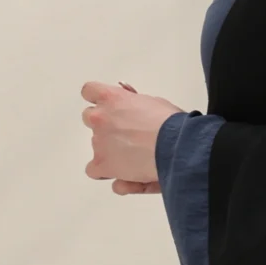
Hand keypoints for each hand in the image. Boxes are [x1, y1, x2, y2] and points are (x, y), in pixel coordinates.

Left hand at [81, 79, 183, 193]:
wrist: (175, 147)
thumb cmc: (170, 123)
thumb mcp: (153, 102)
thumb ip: (133, 103)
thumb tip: (129, 106)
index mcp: (112, 98)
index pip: (89, 91)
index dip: (97, 100)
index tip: (107, 107)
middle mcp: (100, 118)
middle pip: (90, 118)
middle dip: (103, 125)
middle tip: (124, 134)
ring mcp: (99, 142)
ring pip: (95, 145)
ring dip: (109, 149)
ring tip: (133, 157)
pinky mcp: (102, 164)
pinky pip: (93, 170)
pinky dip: (106, 172)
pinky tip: (122, 174)